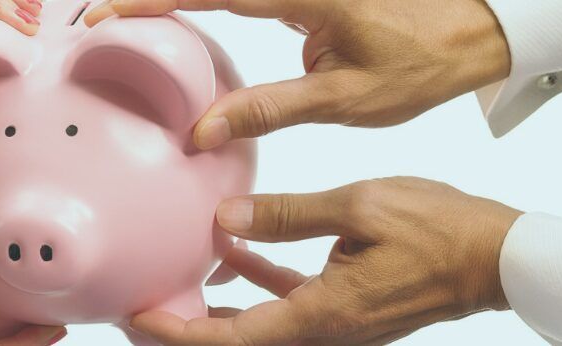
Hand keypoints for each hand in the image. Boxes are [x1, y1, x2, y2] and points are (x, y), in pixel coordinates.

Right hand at [85, 0, 510, 148]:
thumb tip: (202, 130)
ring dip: (167, 0)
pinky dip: (197, 5)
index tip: (104, 16)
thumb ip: (269, 108)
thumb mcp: (345, 97)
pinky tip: (172, 27)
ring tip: (119, 25)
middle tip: (94, 22)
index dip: (149, 2)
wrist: (467, 32)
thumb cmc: (417, 63)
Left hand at [129, 177, 521, 344]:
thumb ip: (287, 214)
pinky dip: (257, 280)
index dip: (180, 331)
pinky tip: (233, 251)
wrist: (496, 256)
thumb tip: (227, 219)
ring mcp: (336, 321)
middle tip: (144, 307)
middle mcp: (324, 329)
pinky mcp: (347, 304)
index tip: (139, 317)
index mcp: (322, 314)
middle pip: (238, 339)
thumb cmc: (438, 231)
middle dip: (189, 327)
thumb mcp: (359, 208)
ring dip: (218, 306)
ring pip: (259, 323)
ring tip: (176, 282)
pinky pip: (288, 300)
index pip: (233, 336)